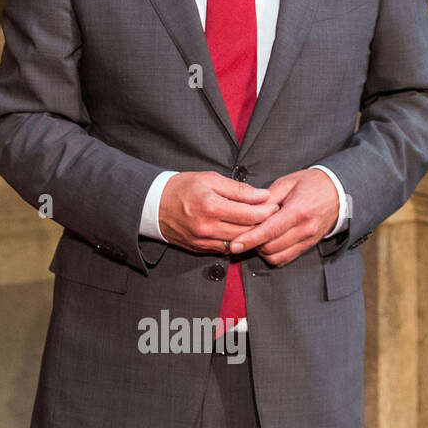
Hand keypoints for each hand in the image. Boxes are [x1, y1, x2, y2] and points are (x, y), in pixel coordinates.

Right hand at [159, 171, 277, 253]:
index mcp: (211, 206)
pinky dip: (236, 241)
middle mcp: (207, 227)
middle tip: (271, 214)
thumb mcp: (209, 179)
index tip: (274, 205)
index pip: (250, 214)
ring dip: (251, 234)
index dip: (267, 210)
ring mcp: (202, 240)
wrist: (152, 204)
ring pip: (238, 242)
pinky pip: (225, 249)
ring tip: (258, 223)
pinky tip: (239, 231)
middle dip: (263, 223)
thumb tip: (262, 196)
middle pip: (247, 231)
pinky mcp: (199, 248)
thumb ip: (238, 189)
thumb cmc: (181, 187)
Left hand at [230, 169, 338, 266]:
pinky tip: (267, 243)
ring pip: (277, 256)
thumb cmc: (311, 183)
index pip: (269, 230)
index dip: (250, 239)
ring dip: (262, 250)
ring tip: (256, 237)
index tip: (234, 245)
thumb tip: (246, 210)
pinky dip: (273, 255)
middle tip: (242, 234)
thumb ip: (266, 198)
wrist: (338, 191)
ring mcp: (309, 239)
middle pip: (271, 247)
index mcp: (298, 210)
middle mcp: (305, 228)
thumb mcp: (287, 182)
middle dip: (253, 243)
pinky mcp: (309, 245)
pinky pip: (286, 258)